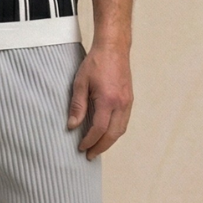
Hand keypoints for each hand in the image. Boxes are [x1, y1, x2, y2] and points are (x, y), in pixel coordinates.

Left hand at [67, 45, 132, 159]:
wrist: (114, 48)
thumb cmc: (95, 63)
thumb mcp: (80, 83)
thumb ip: (77, 106)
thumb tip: (72, 126)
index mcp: (108, 100)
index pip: (99, 129)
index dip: (89, 141)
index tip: (81, 147)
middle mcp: (121, 103)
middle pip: (113, 134)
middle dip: (101, 147)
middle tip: (90, 155)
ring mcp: (128, 102)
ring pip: (121, 129)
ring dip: (110, 141)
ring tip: (97, 147)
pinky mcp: (130, 99)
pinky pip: (124, 121)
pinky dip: (115, 131)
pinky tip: (107, 133)